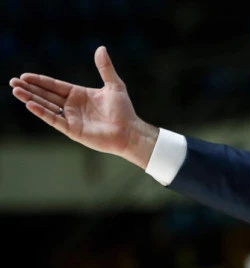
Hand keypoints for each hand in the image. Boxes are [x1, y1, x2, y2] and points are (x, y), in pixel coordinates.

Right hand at [9, 46, 157, 167]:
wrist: (130, 131)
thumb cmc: (124, 110)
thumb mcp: (114, 85)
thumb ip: (105, 68)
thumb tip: (101, 48)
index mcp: (79, 94)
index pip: (55, 85)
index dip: (40, 81)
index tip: (25, 75)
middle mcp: (72, 106)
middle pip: (47, 95)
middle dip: (30, 88)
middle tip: (13, 82)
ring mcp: (71, 118)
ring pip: (46, 106)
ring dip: (31, 99)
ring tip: (16, 91)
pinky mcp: (72, 130)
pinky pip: (54, 120)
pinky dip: (42, 112)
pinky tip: (31, 104)